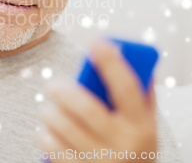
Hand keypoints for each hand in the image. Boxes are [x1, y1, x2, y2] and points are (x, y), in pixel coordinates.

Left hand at [37, 40, 157, 161]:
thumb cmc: (135, 150)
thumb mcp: (147, 126)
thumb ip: (142, 95)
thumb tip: (132, 56)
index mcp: (142, 126)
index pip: (127, 88)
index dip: (112, 62)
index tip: (97, 41)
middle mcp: (123, 144)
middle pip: (85, 108)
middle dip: (62, 90)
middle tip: (52, 84)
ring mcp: (101, 161)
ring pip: (64, 127)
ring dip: (49, 112)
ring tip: (47, 109)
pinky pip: (53, 149)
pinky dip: (44, 135)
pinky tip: (45, 131)